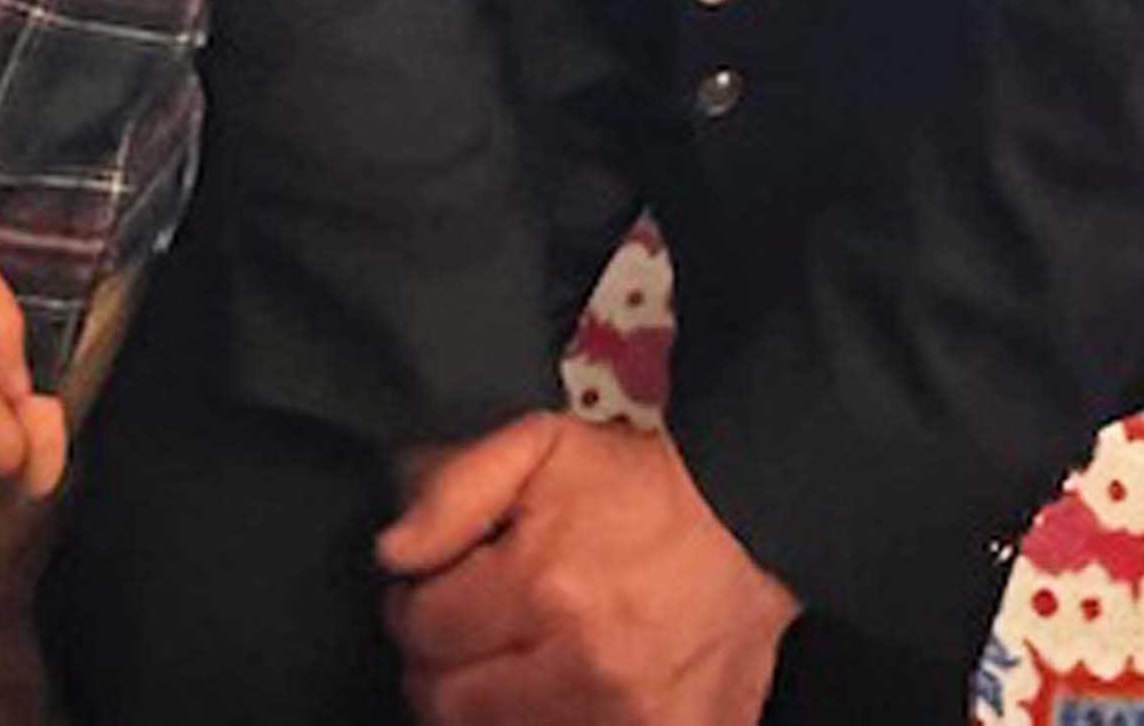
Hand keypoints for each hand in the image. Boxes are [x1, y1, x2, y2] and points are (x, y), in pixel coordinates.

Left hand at [378, 415, 797, 724]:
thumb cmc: (637, 485)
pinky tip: (545, 694)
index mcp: (541, 585)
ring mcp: (621, 724)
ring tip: (504, 663)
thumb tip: (391, 552)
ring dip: (482, 705)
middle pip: (447, 705)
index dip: (411, 605)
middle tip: (459, 634)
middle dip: (436, 665)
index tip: (428, 591)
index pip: (422, 629)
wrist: (752, 529)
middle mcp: (577, 669)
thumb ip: (455, 489)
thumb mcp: (542, 446)